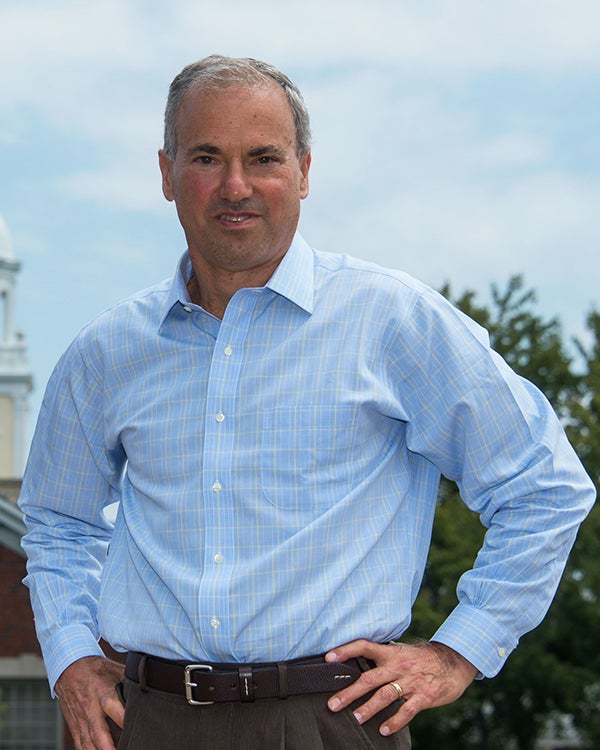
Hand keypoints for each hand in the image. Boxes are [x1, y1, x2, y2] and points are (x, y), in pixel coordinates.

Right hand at [55, 655, 125, 749]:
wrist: (68, 668)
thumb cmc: (96, 669)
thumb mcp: (114, 669)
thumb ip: (129, 680)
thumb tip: (150, 683)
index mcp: (102, 690)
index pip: (113, 706)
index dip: (123, 719)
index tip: (134, 728)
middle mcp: (90, 707)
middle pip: (98, 732)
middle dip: (108, 747)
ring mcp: (81, 719)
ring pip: (87, 742)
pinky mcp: (74, 726)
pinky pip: (80, 744)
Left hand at [326, 639, 476, 736]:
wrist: (455, 662)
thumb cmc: (423, 658)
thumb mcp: (402, 652)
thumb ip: (384, 656)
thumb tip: (360, 658)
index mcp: (391, 653)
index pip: (364, 646)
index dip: (345, 650)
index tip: (328, 658)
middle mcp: (398, 666)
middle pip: (369, 678)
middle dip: (349, 692)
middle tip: (333, 704)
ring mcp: (411, 681)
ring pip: (386, 695)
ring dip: (369, 708)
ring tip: (355, 718)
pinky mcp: (425, 696)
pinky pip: (407, 710)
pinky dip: (395, 721)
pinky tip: (384, 730)